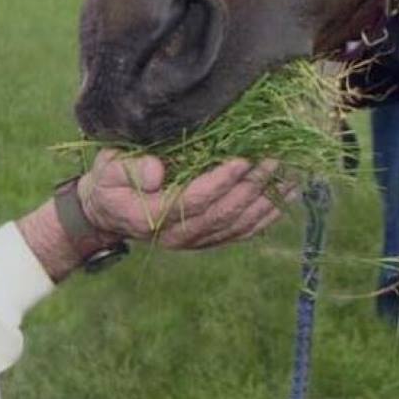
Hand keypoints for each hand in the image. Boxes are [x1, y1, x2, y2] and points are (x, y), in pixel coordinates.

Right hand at [80, 150, 294, 249]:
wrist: (108, 211)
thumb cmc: (108, 182)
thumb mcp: (107, 170)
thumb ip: (129, 169)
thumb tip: (157, 172)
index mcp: (153, 217)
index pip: (194, 200)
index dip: (220, 181)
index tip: (242, 159)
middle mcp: (178, 236)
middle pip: (223, 212)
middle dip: (252, 185)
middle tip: (275, 157)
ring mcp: (196, 241)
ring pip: (238, 224)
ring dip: (267, 200)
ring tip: (291, 175)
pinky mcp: (208, 239)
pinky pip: (242, 231)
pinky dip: (268, 215)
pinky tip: (288, 197)